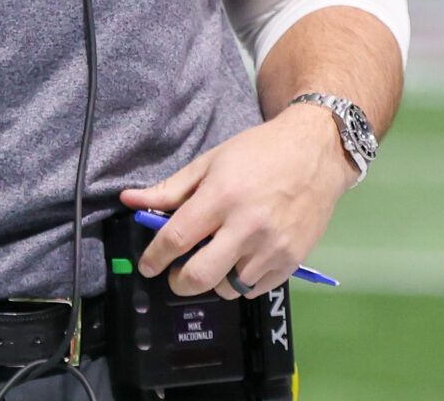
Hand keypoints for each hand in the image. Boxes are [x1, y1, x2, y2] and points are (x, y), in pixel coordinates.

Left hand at [119, 104, 356, 298]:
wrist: (315, 153)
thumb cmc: (259, 153)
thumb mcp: (210, 162)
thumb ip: (170, 189)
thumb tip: (129, 200)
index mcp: (221, 197)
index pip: (176, 239)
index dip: (154, 257)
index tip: (147, 266)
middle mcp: (247, 226)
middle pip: (199, 276)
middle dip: (178, 282)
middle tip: (175, 274)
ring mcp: (272, 247)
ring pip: (228, 288)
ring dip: (213, 281)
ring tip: (214, 260)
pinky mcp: (292, 260)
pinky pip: (255, 290)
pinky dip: (241, 282)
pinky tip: (240, 260)